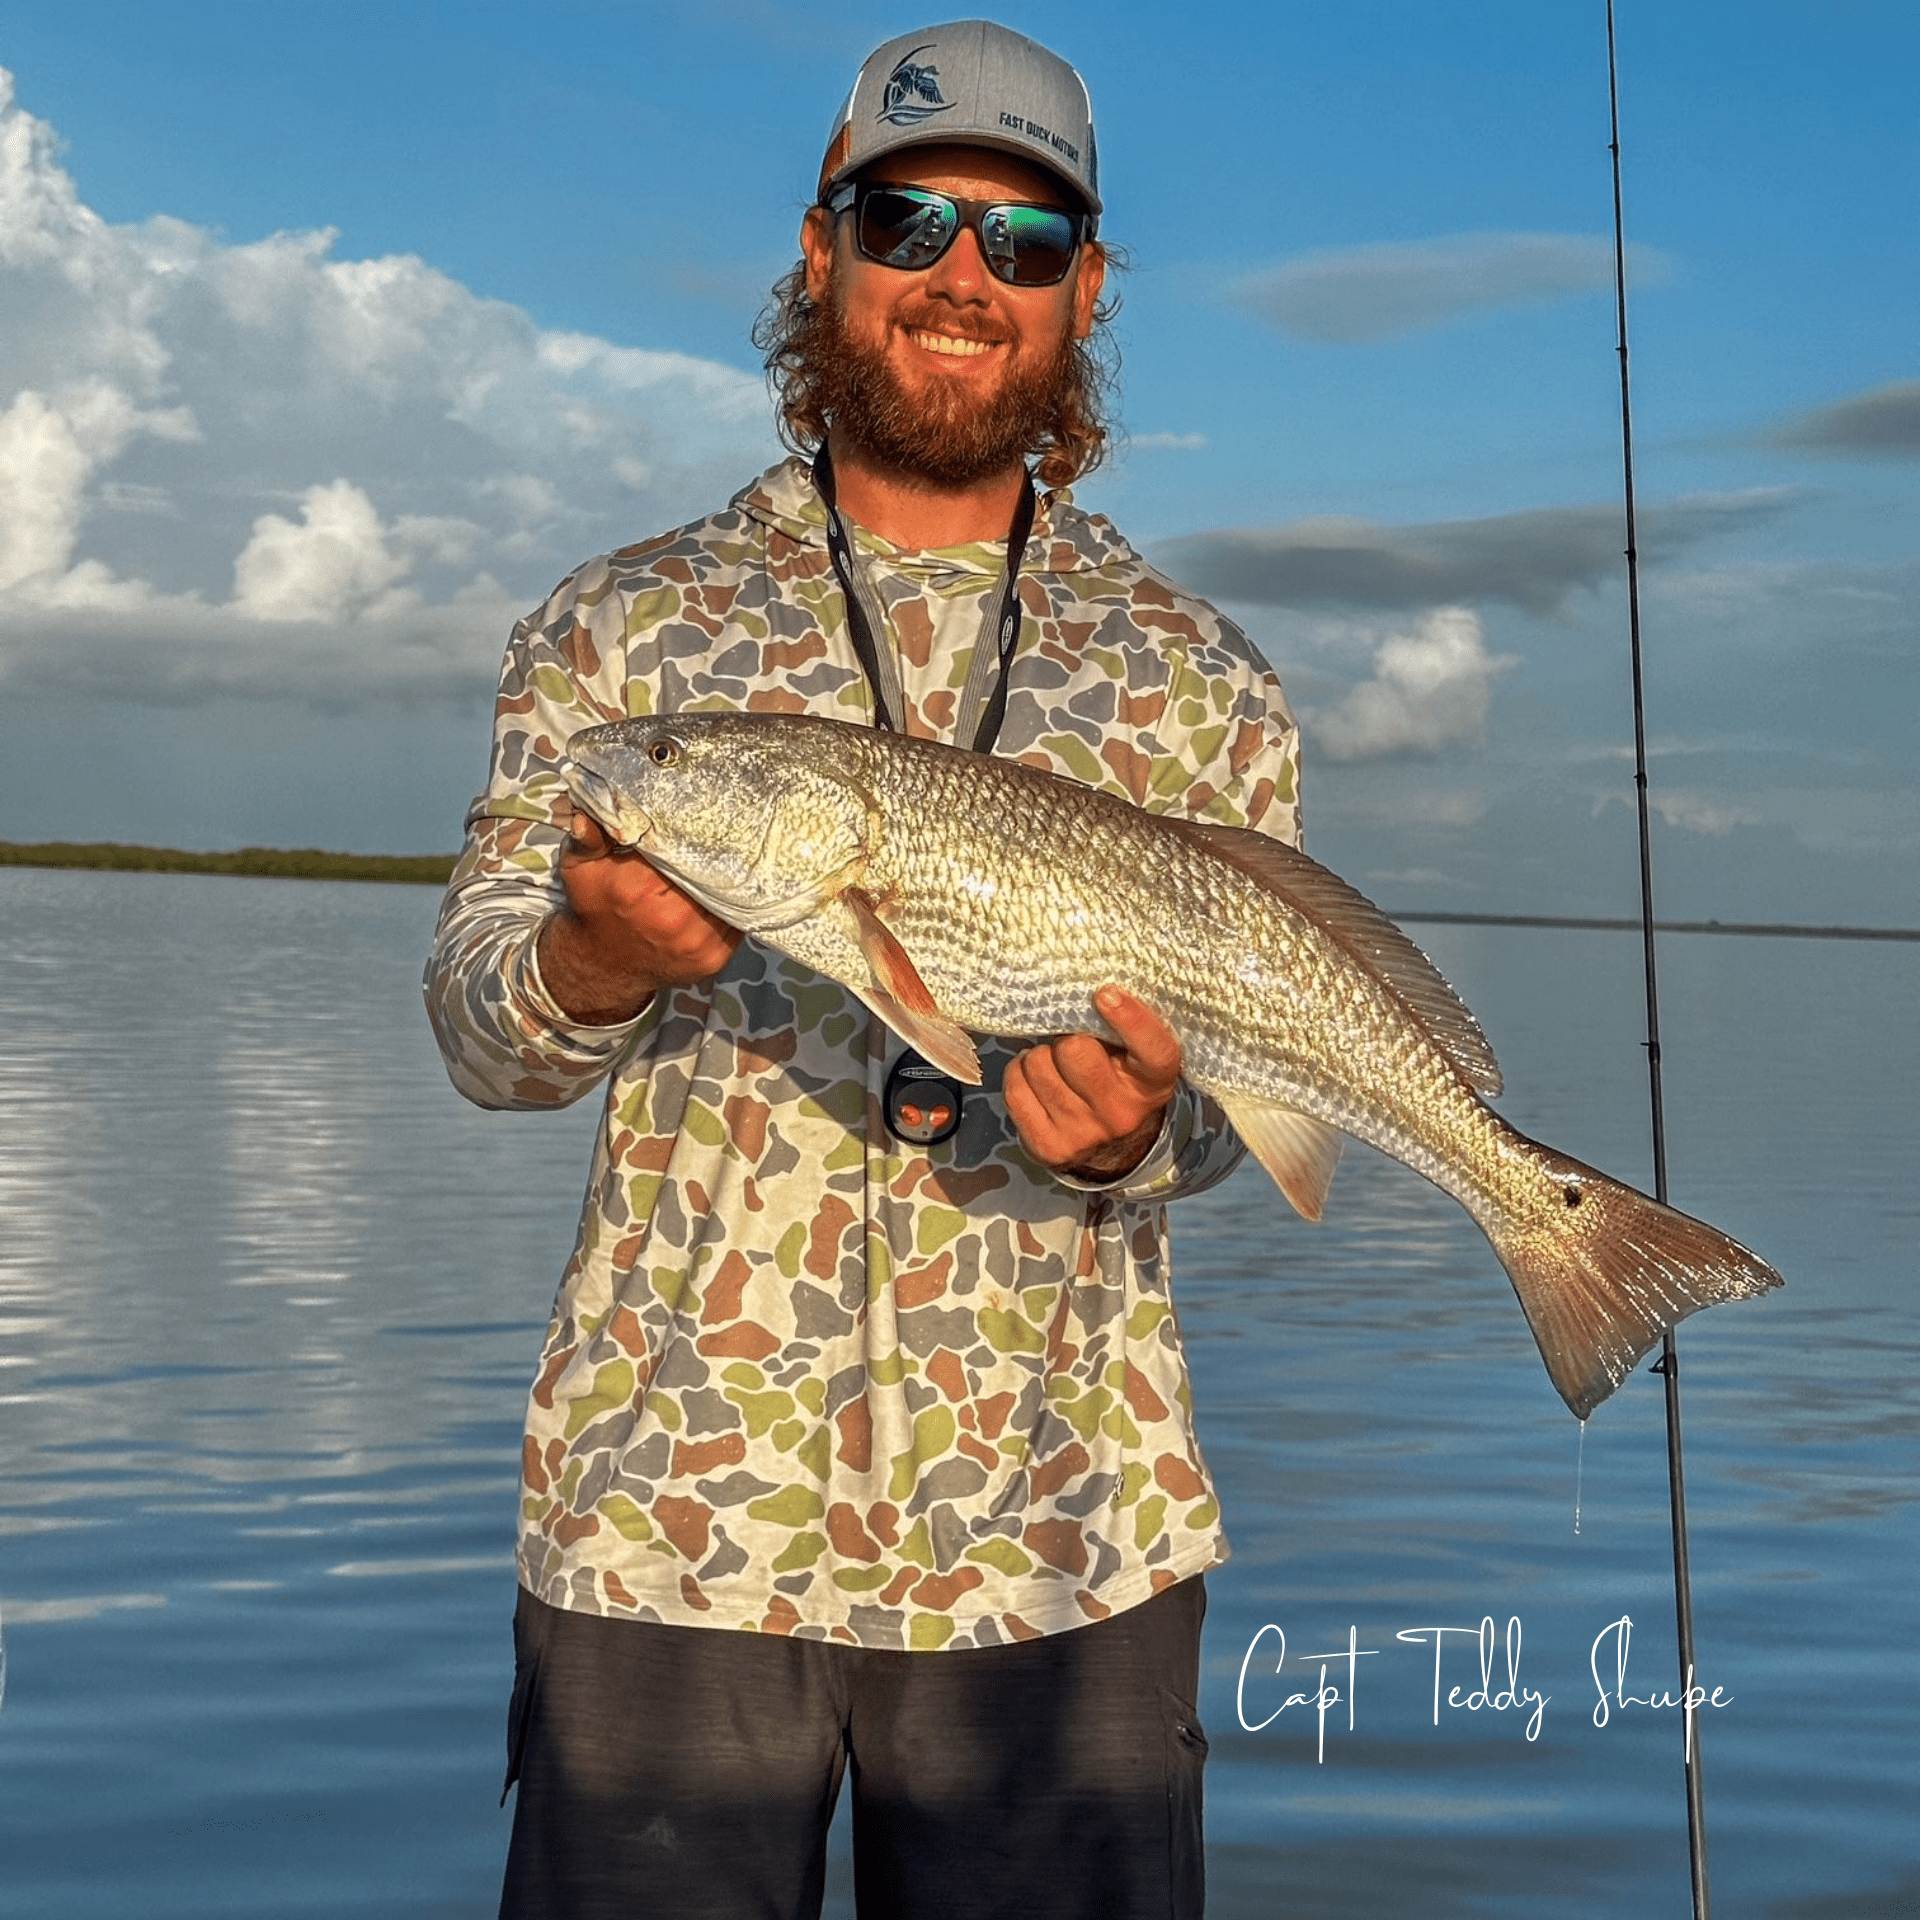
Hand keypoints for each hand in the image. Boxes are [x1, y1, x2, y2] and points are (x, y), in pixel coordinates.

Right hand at [536, 808, 741, 1023]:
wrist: (606, 965)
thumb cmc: (597, 907)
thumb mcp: (580, 869)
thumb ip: (587, 839)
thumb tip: (587, 816)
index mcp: (636, 889)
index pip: (679, 848)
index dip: (691, 831)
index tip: (699, 816)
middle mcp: (670, 918)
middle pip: (710, 870)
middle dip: (715, 850)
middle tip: (724, 830)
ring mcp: (695, 942)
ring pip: (729, 894)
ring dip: (731, 876)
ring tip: (731, 856)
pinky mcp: (714, 959)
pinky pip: (737, 920)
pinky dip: (734, 903)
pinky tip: (728, 890)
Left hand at [1003, 986, 1181, 1181]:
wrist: (1112, 1149)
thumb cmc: (1118, 1081)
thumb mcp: (1135, 1058)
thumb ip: (1118, 1029)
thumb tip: (1077, 992)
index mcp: (1153, 1084)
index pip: (1154, 1050)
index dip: (1131, 1020)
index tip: (1105, 994)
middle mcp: (1123, 1113)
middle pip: (1075, 1051)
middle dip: (1066, 1037)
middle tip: (1071, 1042)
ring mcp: (1085, 1134)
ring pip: (1038, 1065)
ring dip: (1040, 1056)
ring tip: (1053, 1063)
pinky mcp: (1049, 1147)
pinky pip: (1015, 1090)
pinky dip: (1018, 1074)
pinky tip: (1034, 1078)